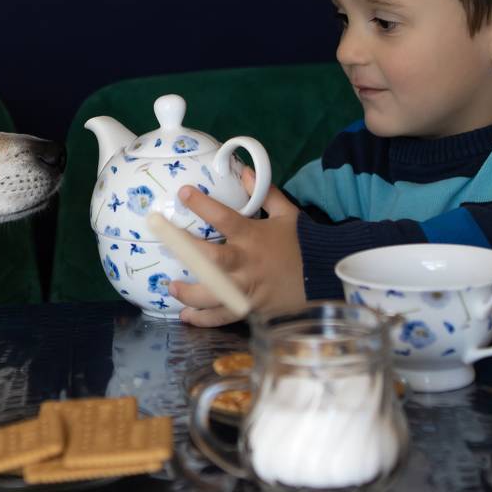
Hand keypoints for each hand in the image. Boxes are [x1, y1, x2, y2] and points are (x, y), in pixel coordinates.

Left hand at [168, 169, 306, 326]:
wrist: (327, 276)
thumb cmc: (304, 244)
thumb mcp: (288, 214)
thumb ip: (265, 192)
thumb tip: (244, 172)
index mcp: (253, 237)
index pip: (224, 218)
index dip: (203, 205)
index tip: (184, 193)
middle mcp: (247, 263)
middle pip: (211, 260)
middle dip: (185, 252)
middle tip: (164, 244)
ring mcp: (248, 288)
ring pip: (213, 294)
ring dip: (189, 292)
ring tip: (172, 287)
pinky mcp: (252, 308)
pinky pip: (224, 316)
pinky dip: (204, 319)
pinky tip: (187, 316)